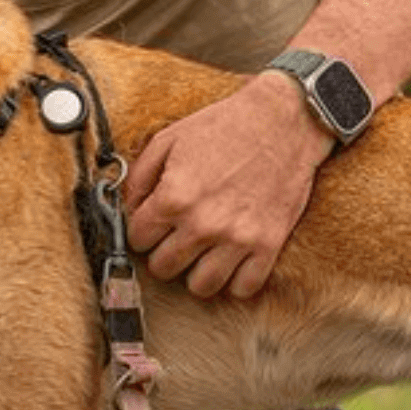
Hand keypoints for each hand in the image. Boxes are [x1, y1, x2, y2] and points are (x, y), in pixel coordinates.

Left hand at [122, 74, 332, 298]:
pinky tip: (231, 259)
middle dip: (163, 253)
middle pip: (163, 268)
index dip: (142, 230)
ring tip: (201, 252)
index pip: (137, 239)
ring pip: (201, 286)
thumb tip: (128, 210)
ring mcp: (237, 238)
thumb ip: (139, 178)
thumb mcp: (168, 140)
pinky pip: (243, 288)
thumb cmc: (224, 127)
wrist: (282, 121)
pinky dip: (235, 280)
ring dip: (196, 272)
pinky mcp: (268, 245)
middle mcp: (202, 223)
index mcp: (173, 197)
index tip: (153, 223)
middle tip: (175, 237)